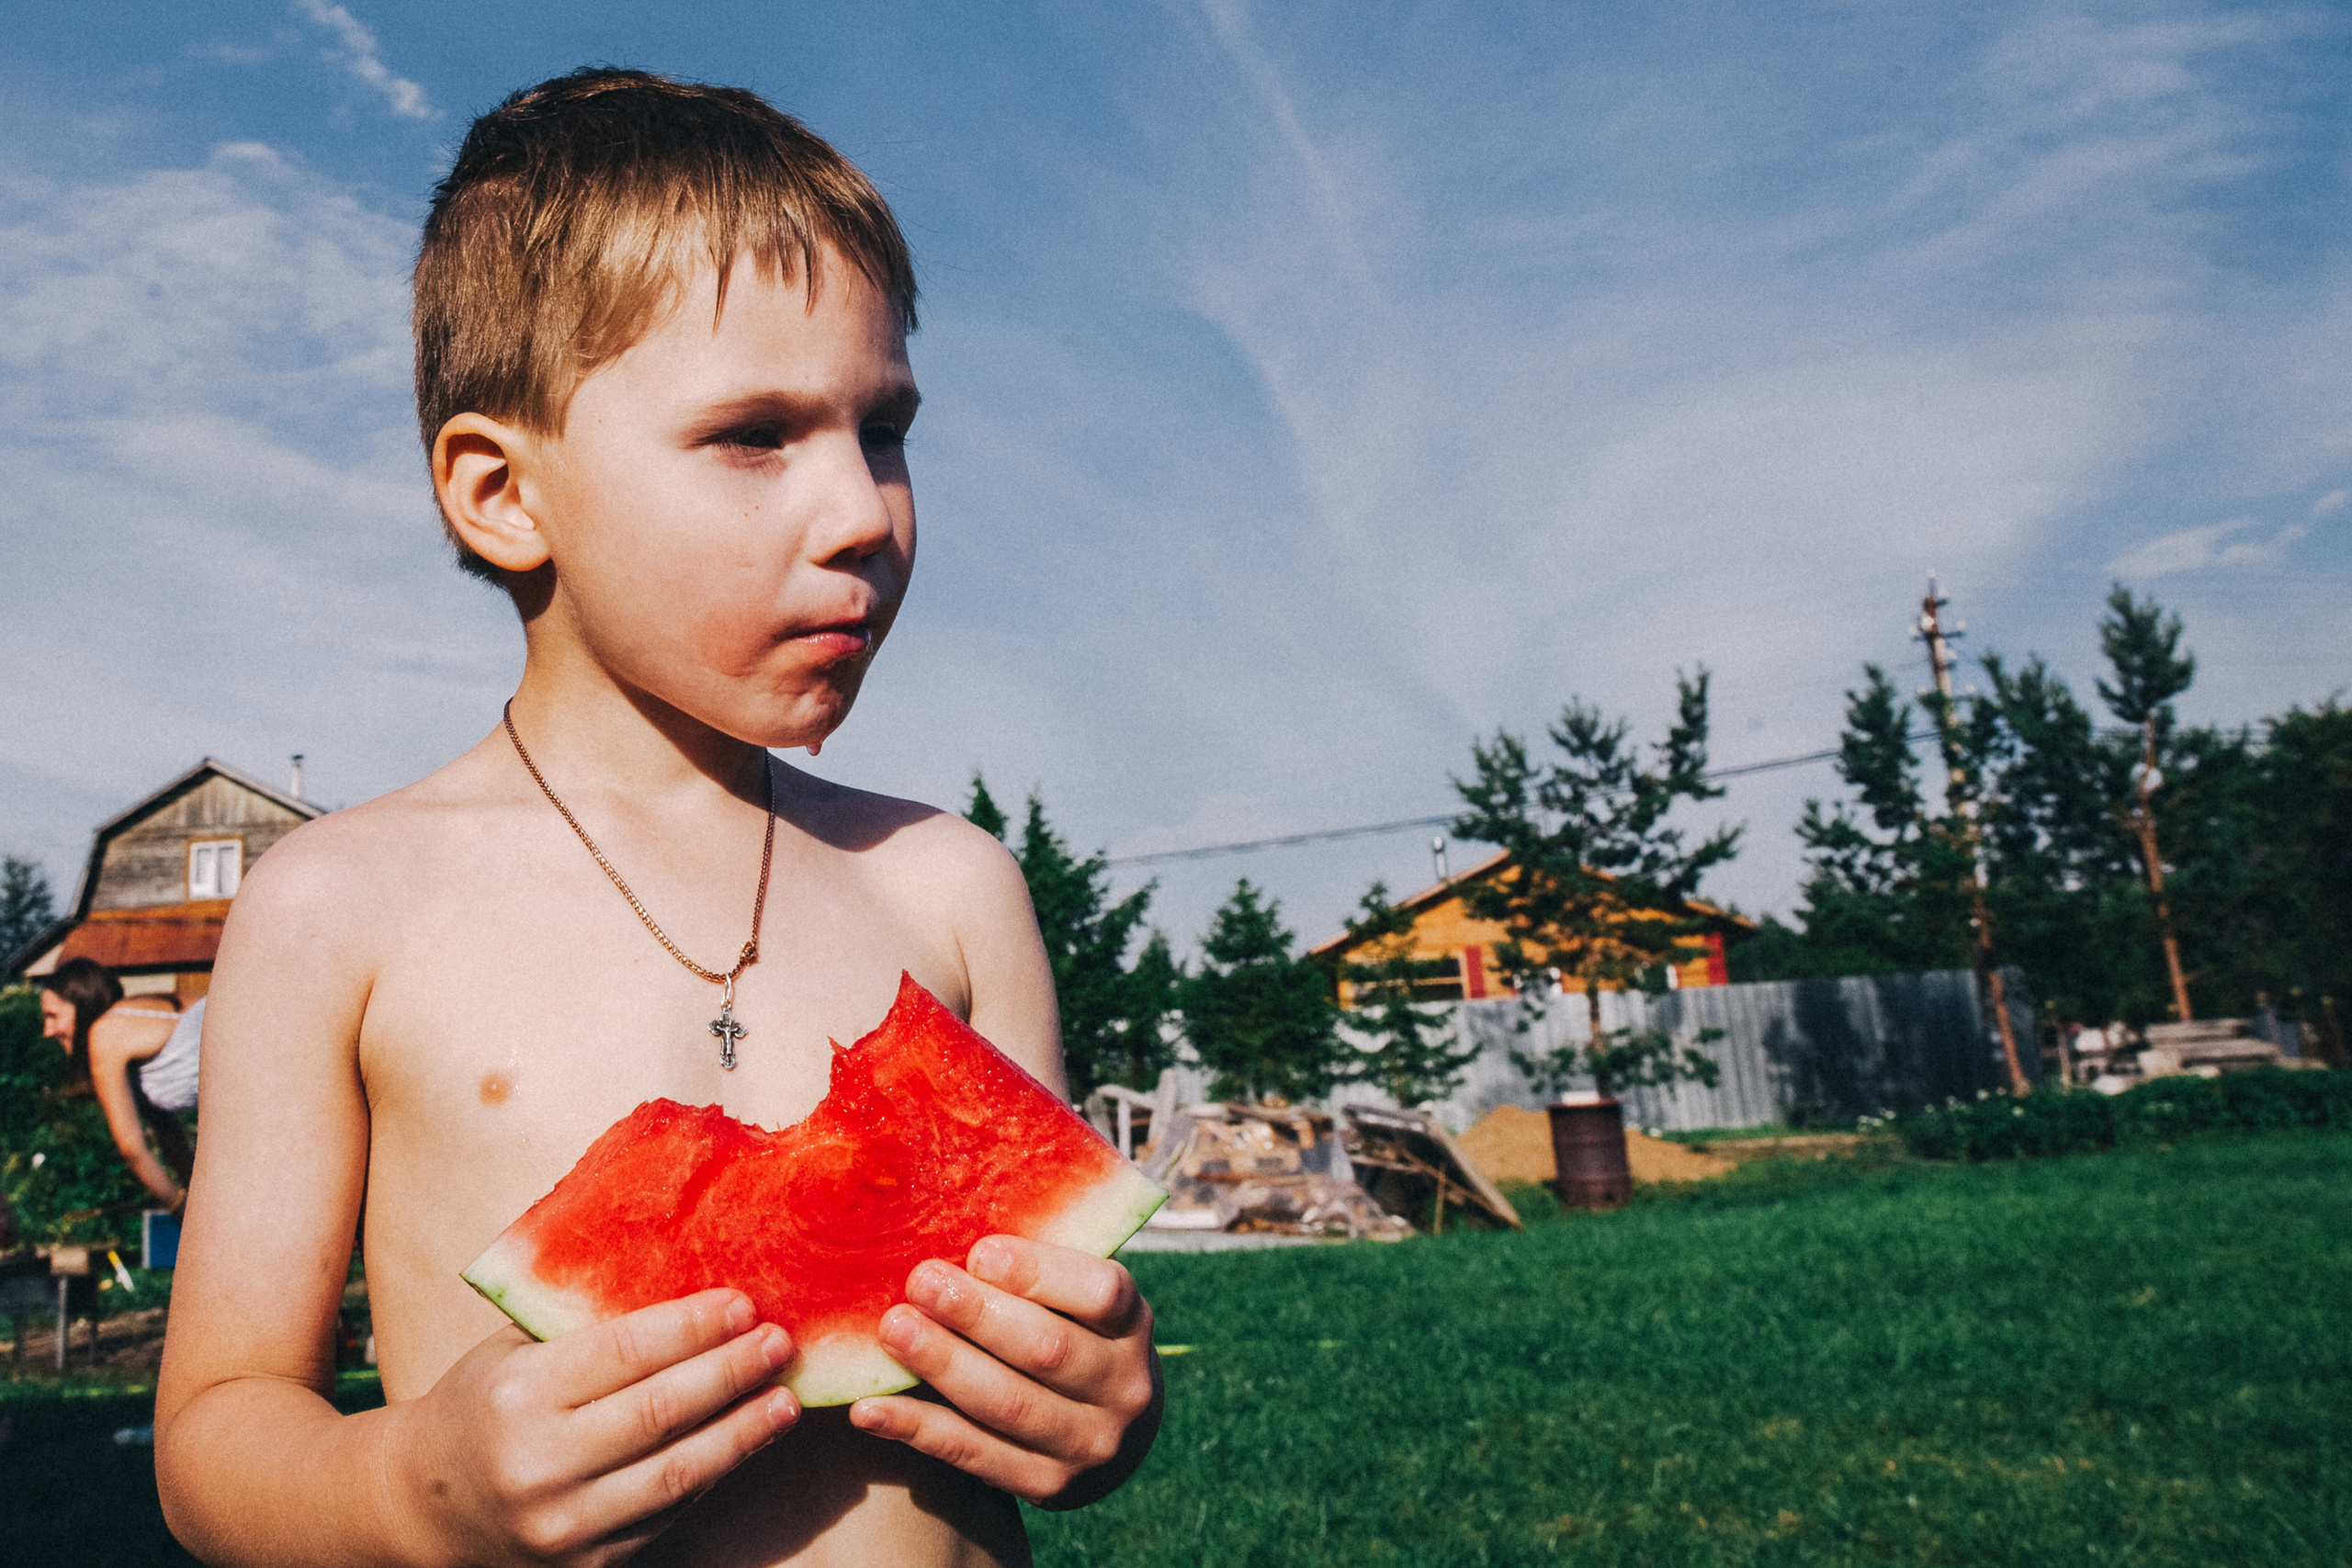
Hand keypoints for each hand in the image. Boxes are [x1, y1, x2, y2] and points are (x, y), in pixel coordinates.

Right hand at [390, 1289, 798, 1566]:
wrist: (426, 1505)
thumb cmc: (483, 1404)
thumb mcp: (513, 1350)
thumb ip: (586, 1320)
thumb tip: (687, 1277)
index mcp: (519, 1395)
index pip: (627, 1353)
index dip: (694, 1327)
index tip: (744, 1304)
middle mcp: (540, 1464)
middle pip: (662, 1412)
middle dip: (731, 1373)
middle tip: (781, 1342)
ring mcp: (564, 1524)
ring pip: (677, 1474)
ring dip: (742, 1434)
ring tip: (786, 1400)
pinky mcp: (588, 1564)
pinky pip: (668, 1513)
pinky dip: (714, 1474)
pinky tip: (745, 1441)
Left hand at [847, 1237, 1161, 1508]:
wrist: (1106, 1430)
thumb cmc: (1070, 1332)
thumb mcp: (1076, 1297)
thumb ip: (1036, 1266)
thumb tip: (953, 1205)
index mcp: (1132, 1324)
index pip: (1100, 1293)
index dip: (1038, 1271)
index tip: (978, 1250)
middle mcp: (1124, 1387)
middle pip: (1046, 1348)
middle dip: (975, 1314)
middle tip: (918, 1281)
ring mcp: (1090, 1445)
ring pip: (1007, 1404)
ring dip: (942, 1364)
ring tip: (892, 1329)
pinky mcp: (1049, 1487)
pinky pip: (975, 1455)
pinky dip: (918, 1429)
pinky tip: (869, 1409)